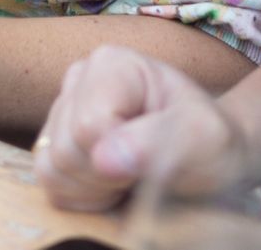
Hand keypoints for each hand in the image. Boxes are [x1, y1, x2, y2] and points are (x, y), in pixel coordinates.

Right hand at [34, 45, 251, 212]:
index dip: (121, 157)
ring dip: (95, 188)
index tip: (156, 155)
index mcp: (112, 64)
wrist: (212, 160)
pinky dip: (82, 196)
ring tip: (131, 174)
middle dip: (106, 176)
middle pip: (65, 149)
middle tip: (145, 168)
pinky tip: (113, 184)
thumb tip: (106, 159)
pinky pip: (48, 181)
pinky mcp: (55, 141)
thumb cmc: (212, 143)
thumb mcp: (205, 138)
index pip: (89, 126)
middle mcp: (79, 79)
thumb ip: (160, 142)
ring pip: (50, 167)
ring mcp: (63, 109)